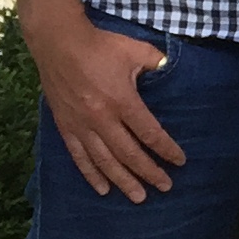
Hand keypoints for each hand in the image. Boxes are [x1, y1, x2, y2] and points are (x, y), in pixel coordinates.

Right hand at [30, 7, 183, 198]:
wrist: (58, 41)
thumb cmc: (100, 45)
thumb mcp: (136, 50)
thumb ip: (158, 63)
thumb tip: (174, 71)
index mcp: (122, 101)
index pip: (150, 134)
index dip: (167, 150)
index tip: (180, 162)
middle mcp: (101, 118)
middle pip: (129, 154)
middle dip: (149, 172)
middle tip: (165, 187)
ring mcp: (81, 124)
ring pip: (104, 161)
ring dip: (123, 181)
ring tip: (138, 197)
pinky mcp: (65, 126)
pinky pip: (79, 156)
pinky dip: (91, 174)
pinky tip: (102, 188)